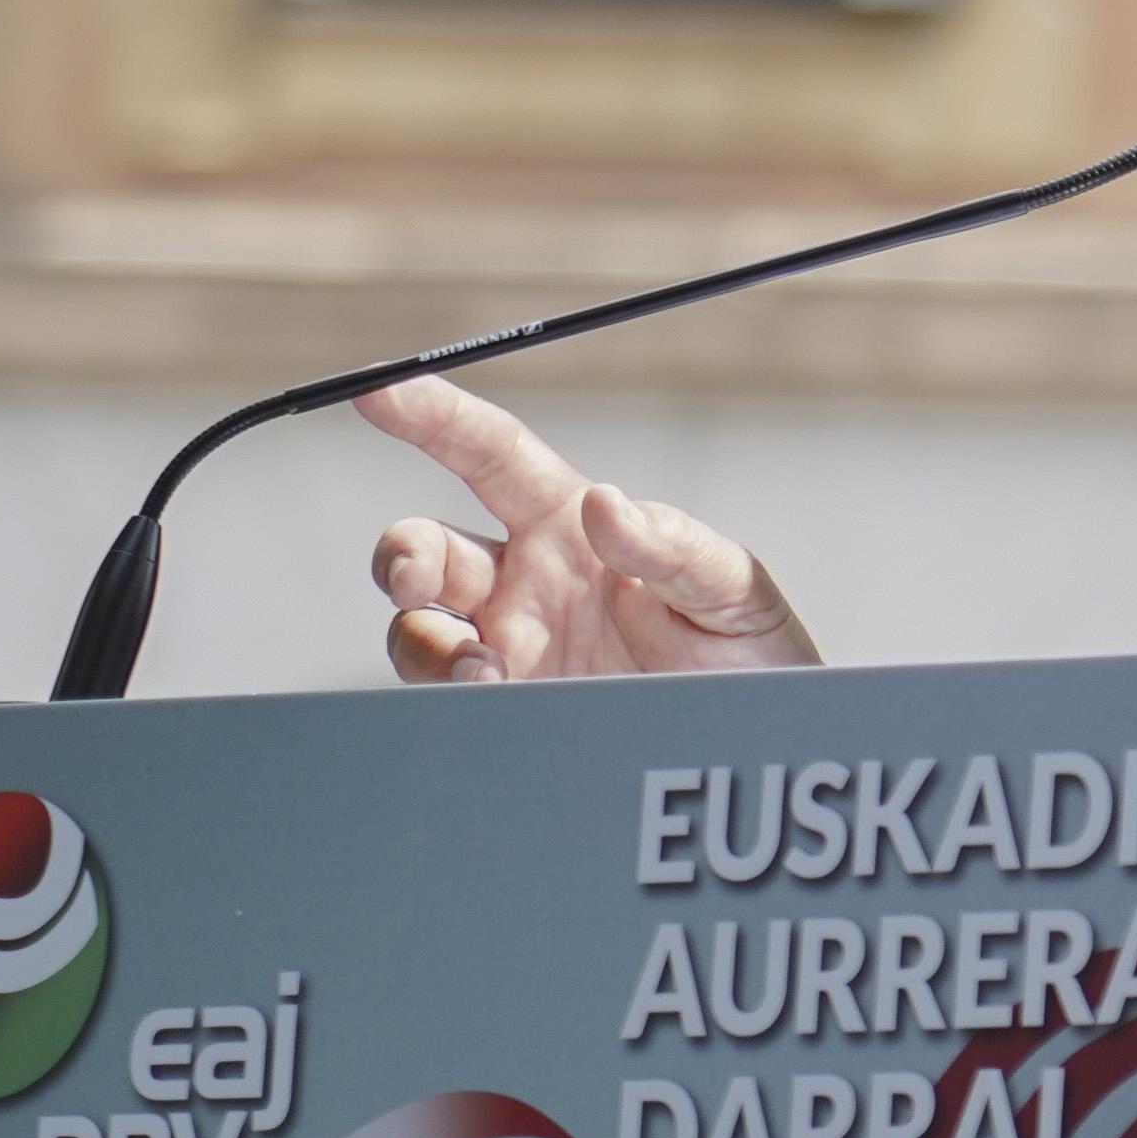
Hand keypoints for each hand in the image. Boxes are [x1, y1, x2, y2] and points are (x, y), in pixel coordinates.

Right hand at [359, 378, 817, 683]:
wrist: (758, 748)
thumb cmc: (751, 652)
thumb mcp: (733, 588)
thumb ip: (674, 546)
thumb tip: (603, 503)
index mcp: (572, 526)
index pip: (490, 455)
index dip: (434, 417)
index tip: (379, 389)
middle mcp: (525, 584)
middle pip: (423, 549)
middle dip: (401, 554)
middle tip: (419, 577)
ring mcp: (510, 652)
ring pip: (417, 631)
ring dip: (430, 644)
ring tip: (489, 673)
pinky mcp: (510, 717)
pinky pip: (445, 703)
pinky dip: (451, 700)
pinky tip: (500, 703)